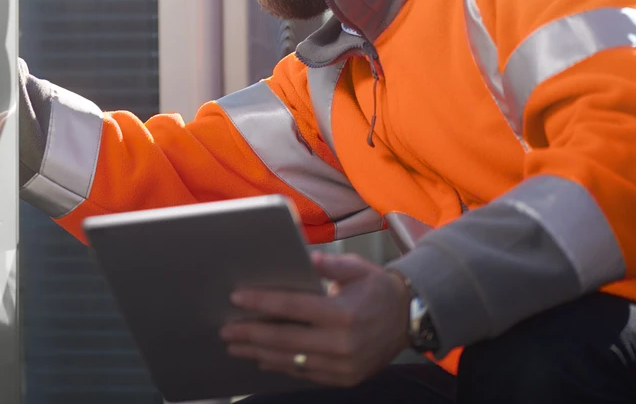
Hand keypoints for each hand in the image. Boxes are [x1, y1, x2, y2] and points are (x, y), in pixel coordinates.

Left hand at [219, 252, 411, 387]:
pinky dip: (282, 366)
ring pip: (292, 360)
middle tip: (226, 330)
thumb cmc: (377, 289)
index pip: (292, 308)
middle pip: (285, 339)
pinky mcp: (345, 378)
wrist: (409, 320)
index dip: (262, 303)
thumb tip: (307, 257)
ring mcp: (343, 365)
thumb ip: (331, 265)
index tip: (236, 298)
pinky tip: (263, 360)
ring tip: (236, 347)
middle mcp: (342, 343)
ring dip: (260, 354)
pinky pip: (306, 373)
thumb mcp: (358, 269)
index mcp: (342, 313)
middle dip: (251, 334)